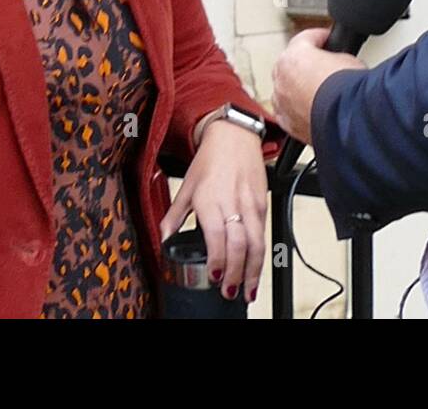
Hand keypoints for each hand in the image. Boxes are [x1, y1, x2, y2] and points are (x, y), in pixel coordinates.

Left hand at [158, 120, 266, 301]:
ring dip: (253, 270)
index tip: (216, 277)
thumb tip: (163, 239)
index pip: (217, 235)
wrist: (235, 135)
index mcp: (209, 198)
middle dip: (237, 273)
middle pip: (240, 244)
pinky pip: (263, 233)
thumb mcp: (186, 186)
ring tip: (248, 291)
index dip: (219, 259)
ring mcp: (250, 203)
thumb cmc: (210, 159)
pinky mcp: (263, 203)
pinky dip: (260, 255)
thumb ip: (174, 216)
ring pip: (257, 242)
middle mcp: (232, 201)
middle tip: (230, 292)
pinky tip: (255, 269)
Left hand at [271, 27, 367, 145]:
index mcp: (293, 56)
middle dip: (305, 64)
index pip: (305, 38)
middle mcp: (282, 78)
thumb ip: (335, 56)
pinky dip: (298, 110)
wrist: (348, 121)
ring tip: (318, 91)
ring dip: (298, 88)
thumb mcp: (348, 59)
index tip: (328, 39)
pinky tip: (313, 110)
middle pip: (290, 64)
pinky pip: (289, 112)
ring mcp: (282, 102)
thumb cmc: (346, 89)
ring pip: (286, 89)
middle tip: (323, 66)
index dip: (321, 37)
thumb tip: (337, 62)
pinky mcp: (288, 124)